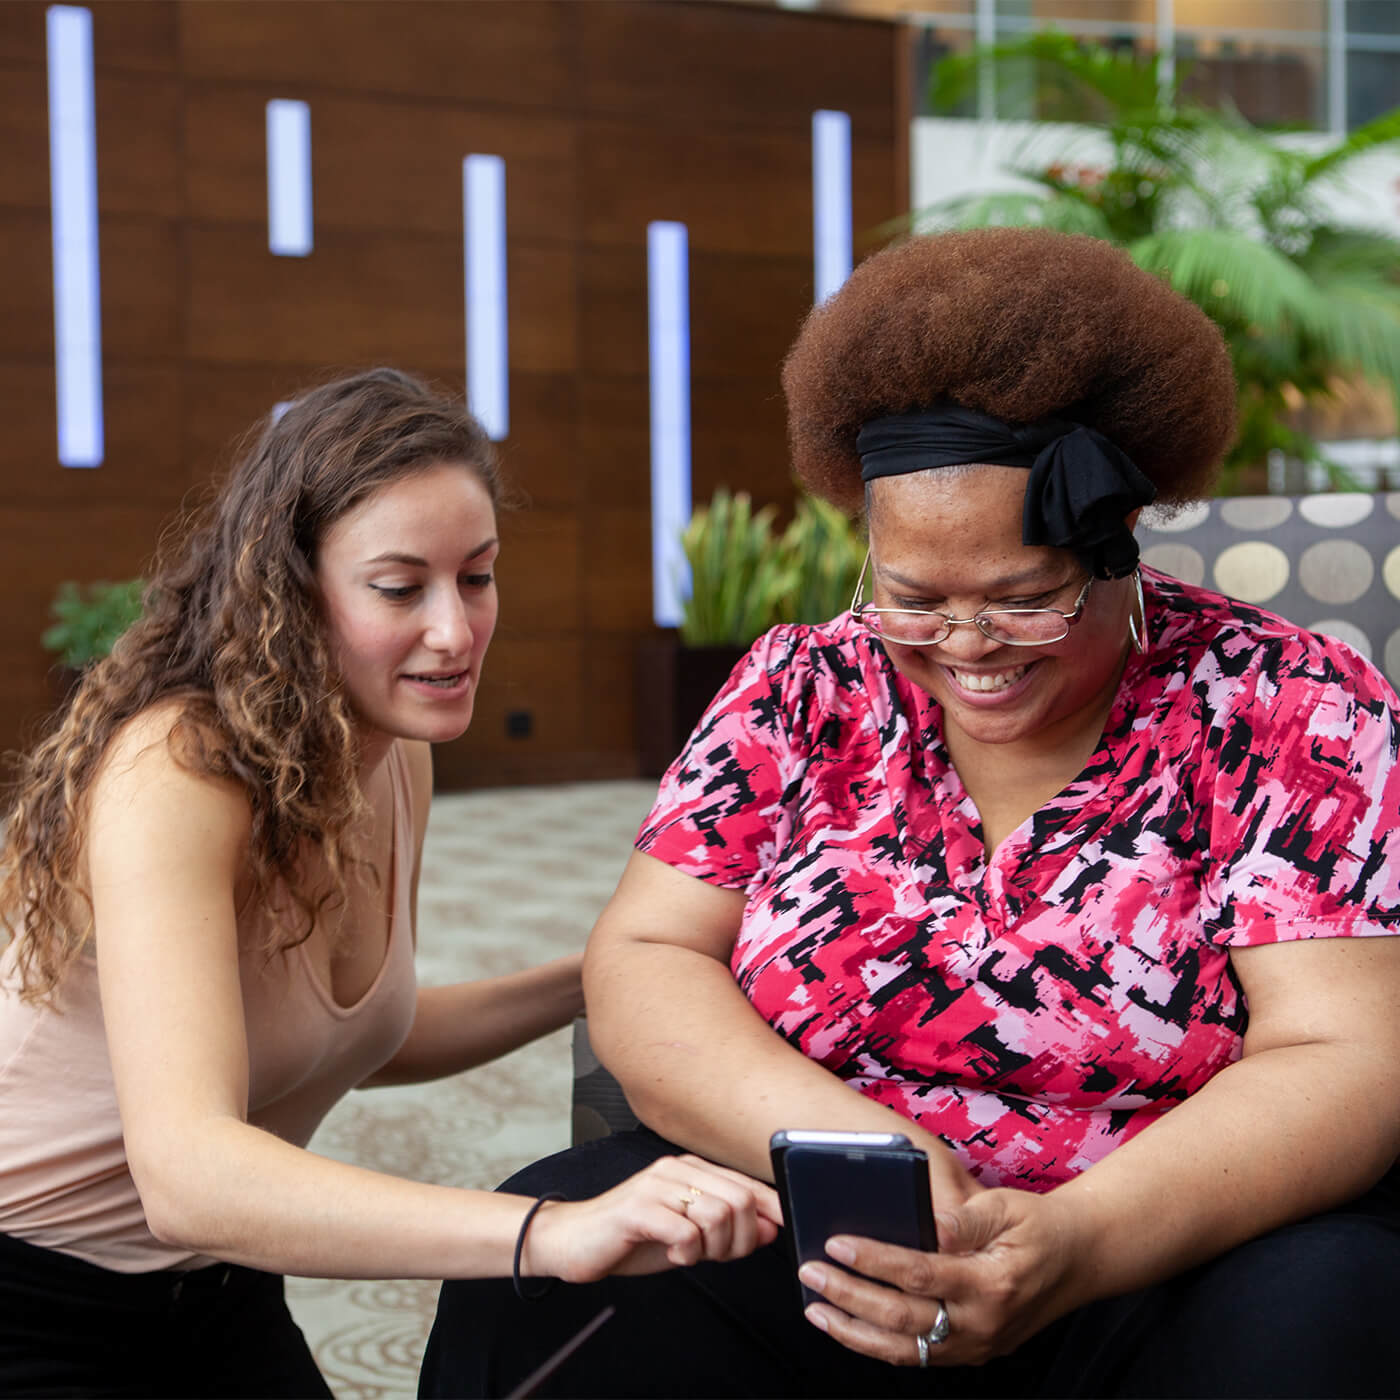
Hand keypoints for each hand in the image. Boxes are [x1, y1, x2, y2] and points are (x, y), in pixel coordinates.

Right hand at [525, 1154, 783, 1282]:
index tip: (780, 1231)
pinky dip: (687, 1254)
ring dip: (713, 1249)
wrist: (573, 1241)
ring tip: (691, 1255)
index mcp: (692, 1170)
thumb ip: (726, 1230)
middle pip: (739, 1201)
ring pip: (717, 1215)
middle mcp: (676, 1170)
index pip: (747, 1185)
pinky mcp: (637, 1208)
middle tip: (717, 1256)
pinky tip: (672, 1254)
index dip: (772, 1210)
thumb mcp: (688, 1236)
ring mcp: (656, 1186)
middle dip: (740, 1240)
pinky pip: (684, 1233)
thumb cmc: (631, 1238)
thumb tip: (769, 1228)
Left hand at [798, 1187, 1082, 1366]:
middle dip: (849, 1296)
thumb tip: (927, 1226)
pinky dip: (879, 1344)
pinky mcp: (973, 1352)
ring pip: (905, 1350)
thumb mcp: (1006, 1207)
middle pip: (902, 1318)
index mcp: (990, 1282)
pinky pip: (918, 1355)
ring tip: (816, 1308)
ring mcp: (977, 1345)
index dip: (873, 1260)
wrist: (1081, 1259)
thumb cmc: (1039, 1225)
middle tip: (809, 1273)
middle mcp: (982, 1323)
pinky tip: (849, 1325)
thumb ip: (965, 1219)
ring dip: (854, 1332)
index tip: (835, 1243)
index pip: (919, 1274)